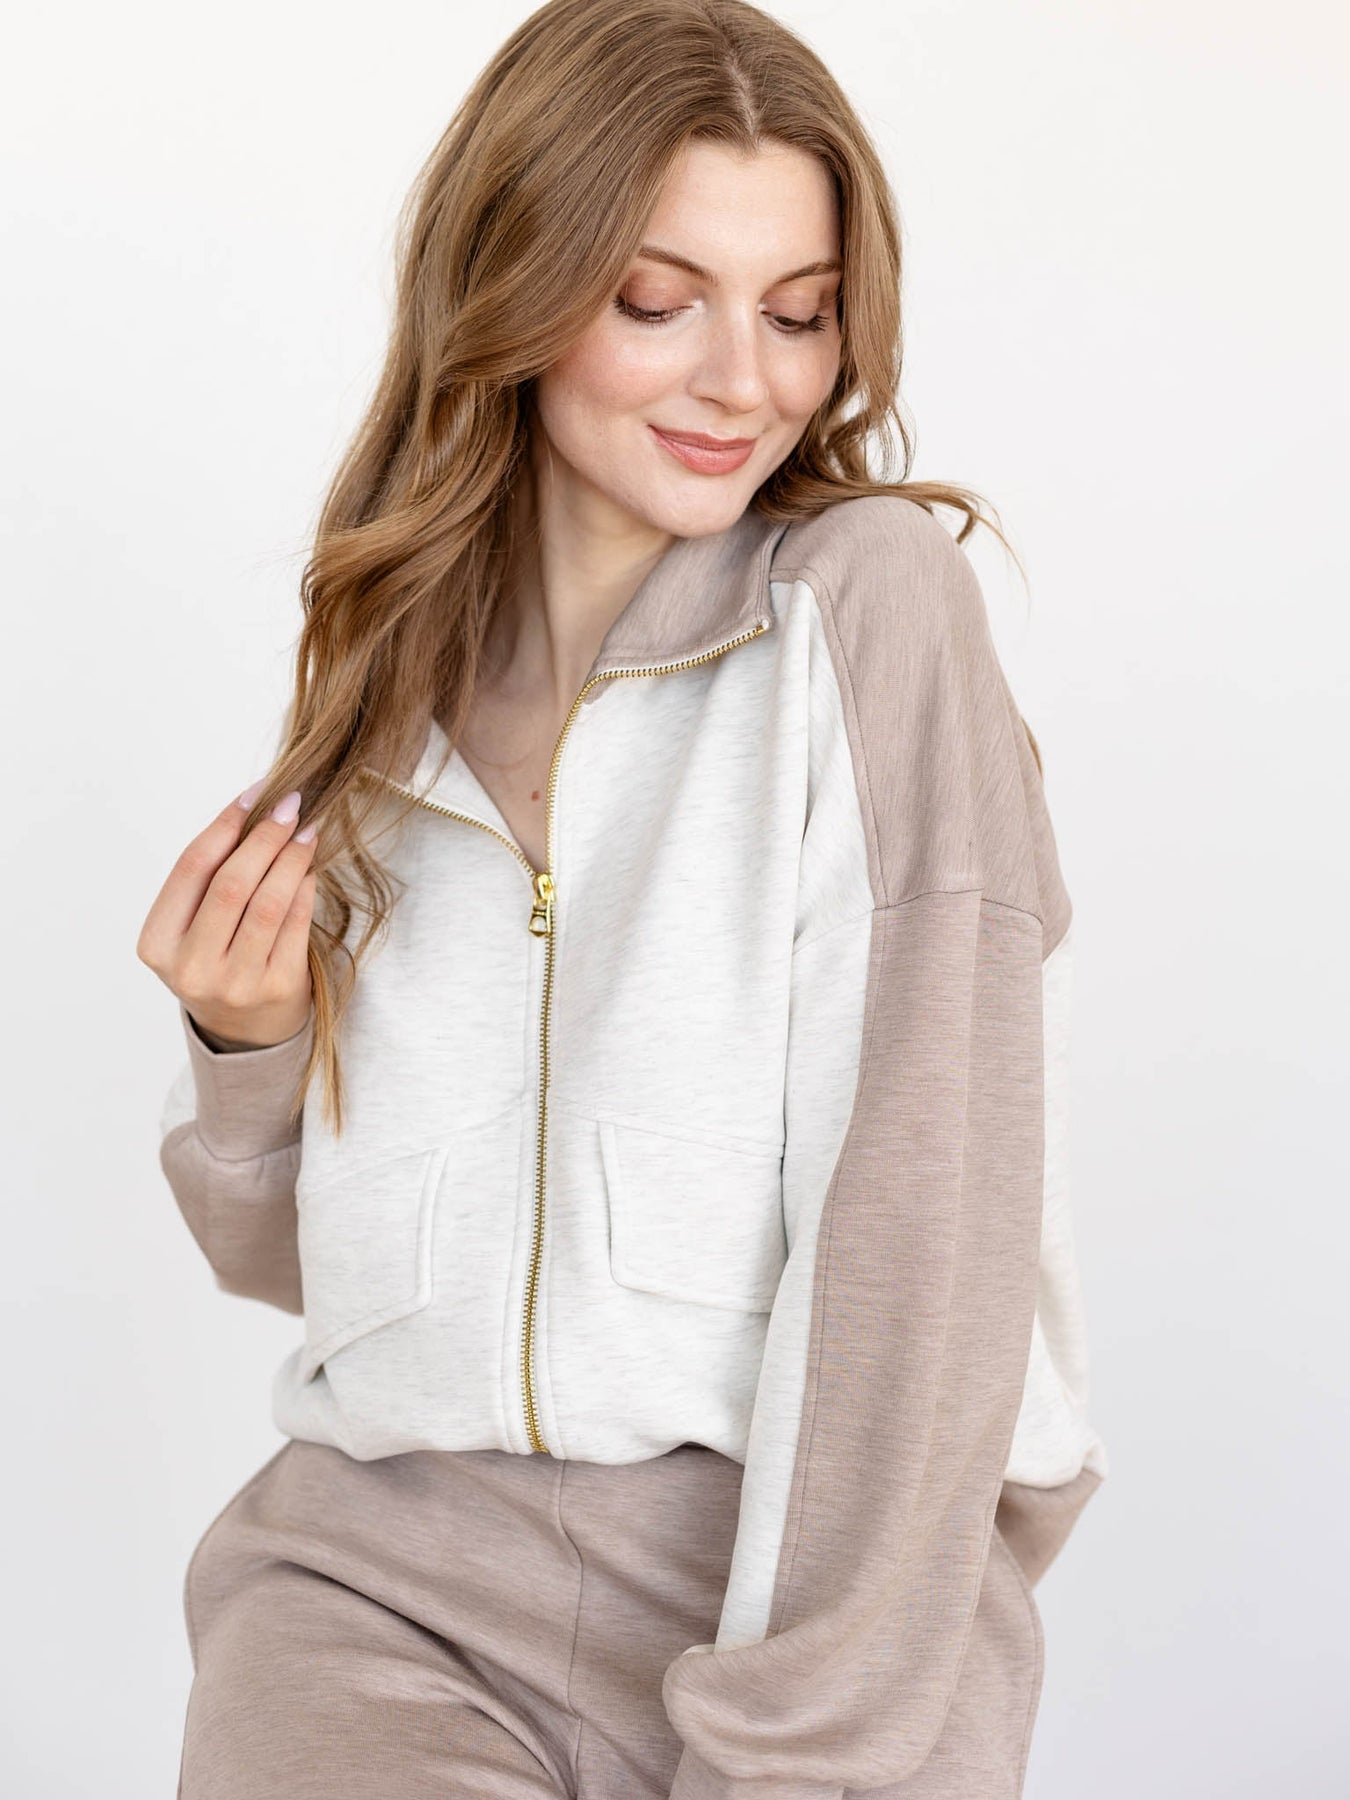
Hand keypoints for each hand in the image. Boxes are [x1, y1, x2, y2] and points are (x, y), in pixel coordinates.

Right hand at [137, 779, 320, 1050]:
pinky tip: (310, 866)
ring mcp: (236, 983)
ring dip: (291, 857)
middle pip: (231, 884)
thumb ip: (210, 880)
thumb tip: (254, 809)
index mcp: (158, 945)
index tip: (253, 795)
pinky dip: (305, 887)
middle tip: (290, 805)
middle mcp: (192, 967)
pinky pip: (295, 924)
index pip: (191, 868)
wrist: (245, 1032)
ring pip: (268, 902)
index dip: (224, 825)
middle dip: (264, 837)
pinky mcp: (277, 989)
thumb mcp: (193, 929)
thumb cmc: (218, 962)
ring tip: (307, 830)